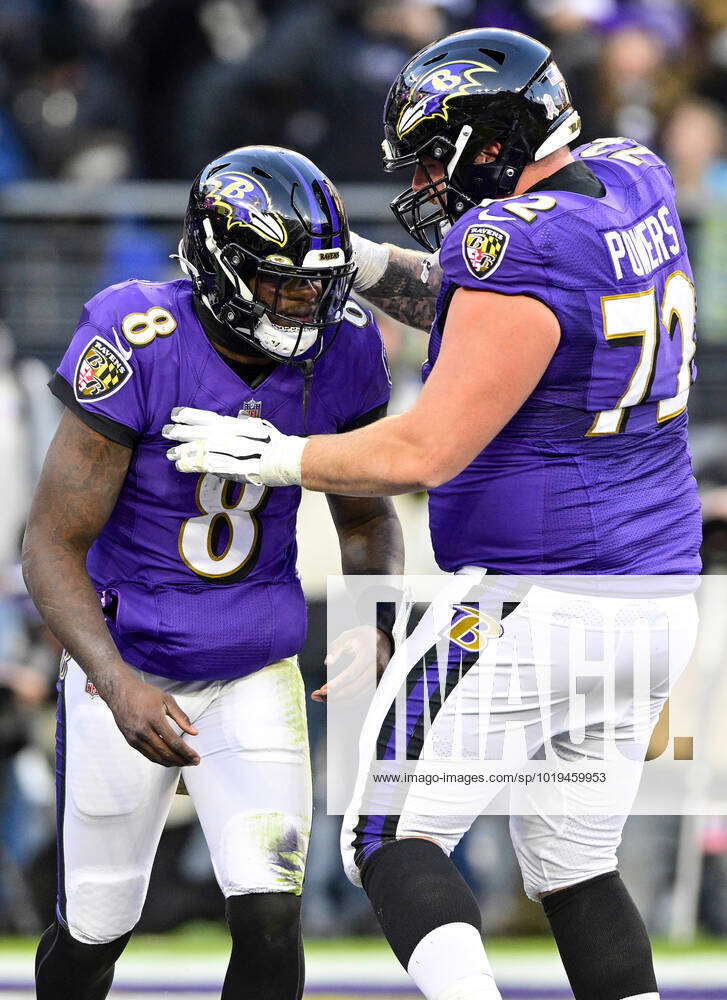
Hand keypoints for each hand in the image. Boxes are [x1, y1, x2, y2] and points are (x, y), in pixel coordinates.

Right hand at [104, 669, 199, 767]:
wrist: (120, 692)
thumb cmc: (146, 694)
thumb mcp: (166, 700)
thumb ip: (181, 717)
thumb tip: (195, 732)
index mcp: (154, 718)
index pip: (173, 741)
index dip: (186, 752)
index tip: (197, 758)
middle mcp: (143, 730)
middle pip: (165, 752)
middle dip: (182, 760)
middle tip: (194, 763)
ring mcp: (135, 737)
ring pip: (156, 757)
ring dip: (172, 763)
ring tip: (185, 763)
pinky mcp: (131, 741)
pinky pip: (148, 755)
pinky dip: (160, 760)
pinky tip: (170, 759)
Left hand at [162, 406, 305, 486]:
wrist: (289, 457)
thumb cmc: (275, 444)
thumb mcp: (257, 428)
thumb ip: (242, 427)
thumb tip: (232, 422)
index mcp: (236, 424)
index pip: (209, 417)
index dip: (191, 415)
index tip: (175, 413)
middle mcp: (233, 434)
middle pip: (202, 431)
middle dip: (182, 432)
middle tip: (165, 431)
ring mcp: (234, 450)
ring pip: (203, 448)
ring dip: (185, 450)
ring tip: (171, 453)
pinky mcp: (235, 466)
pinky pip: (211, 465)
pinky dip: (195, 464)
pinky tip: (182, 465)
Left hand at [312, 626, 392, 703]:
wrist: (384, 638)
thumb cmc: (363, 637)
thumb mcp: (348, 635)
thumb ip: (336, 647)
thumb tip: (327, 663)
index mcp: (369, 654)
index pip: (352, 673)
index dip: (336, 683)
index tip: (322, 690)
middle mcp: (377, 668)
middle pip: (355, 689)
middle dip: (334, 696)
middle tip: (317, 695)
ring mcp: (379, 678)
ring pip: (358, 697)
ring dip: (339, 701)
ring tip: (321, 698)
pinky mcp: (378, 685)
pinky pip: (361, 697)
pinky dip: (347, 701)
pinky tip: (334, 698)